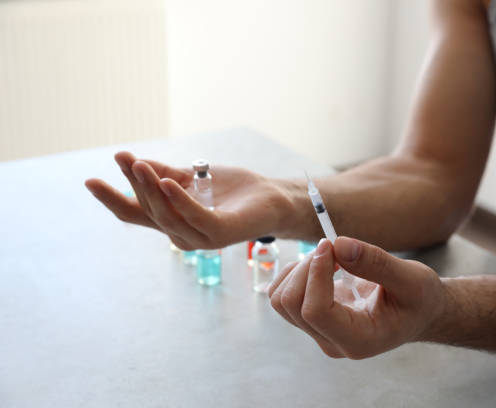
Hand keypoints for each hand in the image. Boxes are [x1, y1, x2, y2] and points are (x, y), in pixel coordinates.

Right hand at [85, 151, 294, 249]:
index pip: (135, 213)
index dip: (112, 198)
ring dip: (151, 187)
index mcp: (171, 222)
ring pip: (167, 213)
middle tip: (124, 158)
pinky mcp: (220, 233)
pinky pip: (195, 216)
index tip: (90, 179)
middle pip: (148, 210)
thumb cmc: (231, 190)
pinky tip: (169, 182)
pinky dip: (180, 199)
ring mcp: (200, 237)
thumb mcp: (191, 177)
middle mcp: (181, 234)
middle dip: (134, 184)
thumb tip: (131, 161)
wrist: (269, 199)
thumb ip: (163, 173)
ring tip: (140, 164)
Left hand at [268, 237, 446, 358]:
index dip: (315, 273)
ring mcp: (319, 333)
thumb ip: (376, 263)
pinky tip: (320, 265)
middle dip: (306, 267)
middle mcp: (332, 342)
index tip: (330, 245)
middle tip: (332, 246)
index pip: (315, 311)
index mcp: (358, 340)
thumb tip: (338, 244)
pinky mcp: (311, 320)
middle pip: (292, 304)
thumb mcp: (411, 279)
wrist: (418, 311)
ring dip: (297, 269)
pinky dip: (293, 273)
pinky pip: (282, 296)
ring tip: (327, 255)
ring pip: (281, 300)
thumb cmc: (419, 299)